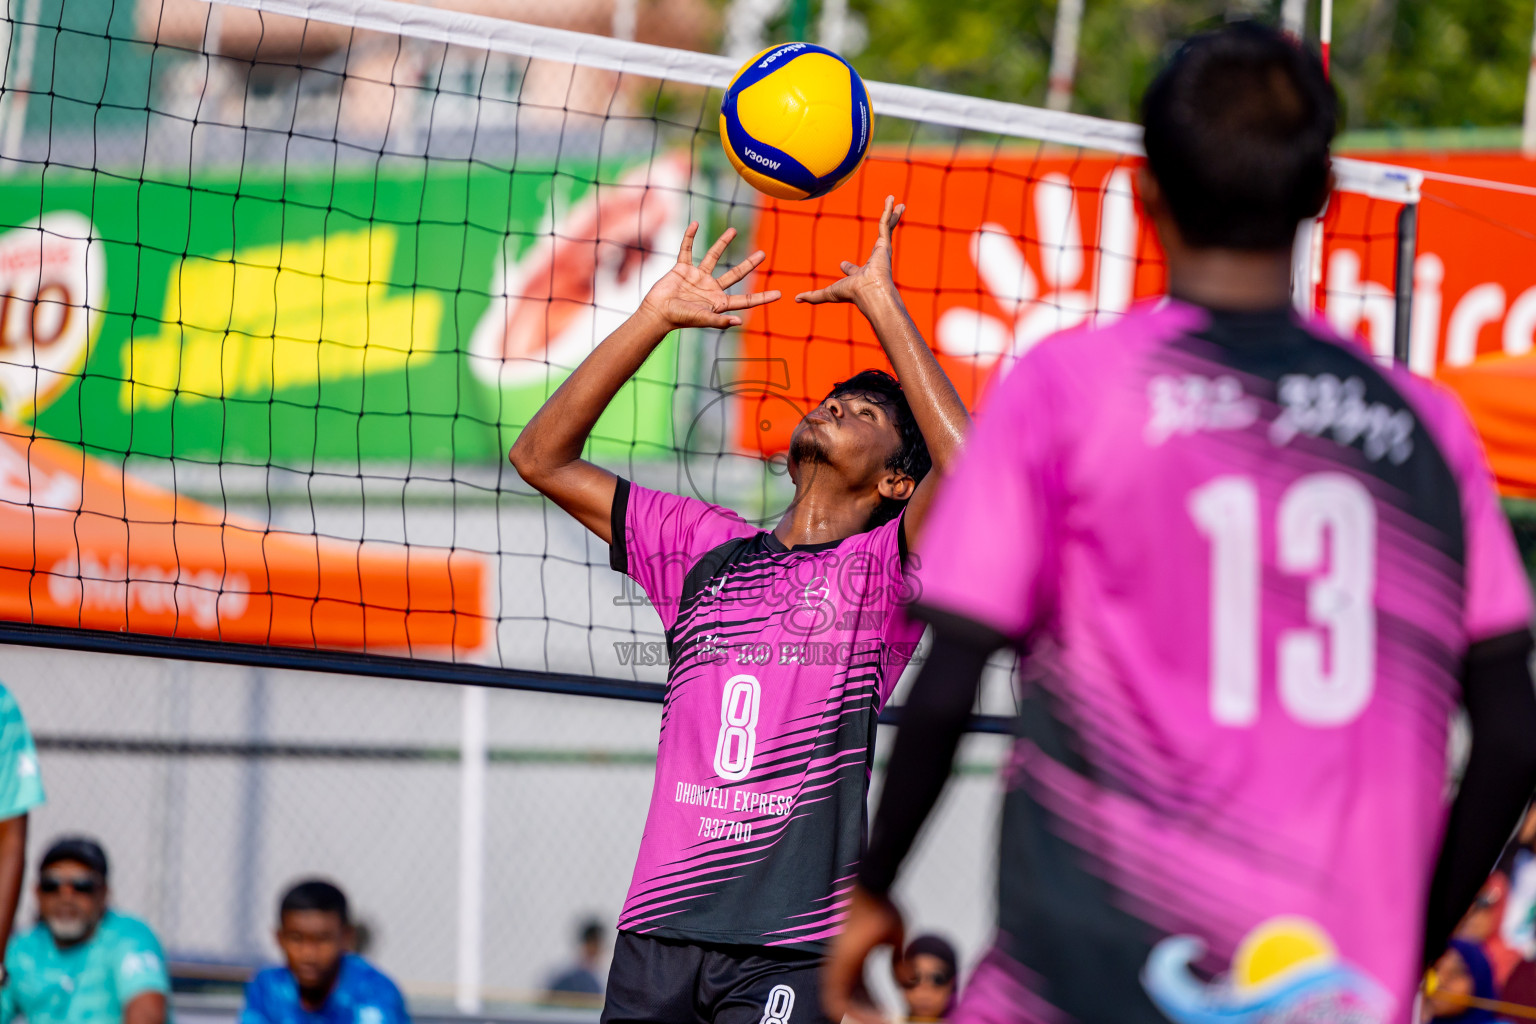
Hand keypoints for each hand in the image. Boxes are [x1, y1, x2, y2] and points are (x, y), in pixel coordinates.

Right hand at [638, 223, 779, 329]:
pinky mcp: (682, 268)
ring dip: (722, 243)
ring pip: (713, 256)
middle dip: (749, 264)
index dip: (762, 298)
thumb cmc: (679, 318)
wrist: (657, 312)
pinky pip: (687, 249)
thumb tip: (739, 321)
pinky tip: (695, 225)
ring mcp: (697, 277)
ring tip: (733, 231)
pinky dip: (689, 237)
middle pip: (735, 274)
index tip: (779, 294)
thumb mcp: (701, 319)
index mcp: (719, 302)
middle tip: (763, 254)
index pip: (745, 299)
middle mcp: (711, 288)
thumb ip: (719, 320)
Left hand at [795, 195, 904, 308]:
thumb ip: (813, 297)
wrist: (869, 293)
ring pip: (887, 229)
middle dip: (884, 232)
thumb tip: (796, 300)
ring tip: (898, 205)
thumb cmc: (851, 294)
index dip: (848, 268)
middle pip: (879, 243)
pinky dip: (889, 211)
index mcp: (861, 275)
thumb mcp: (827, 294)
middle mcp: (874, 262)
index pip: (854, 270)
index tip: (842, 265)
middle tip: (886, 222)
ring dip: (892, 216)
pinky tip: (892, 199)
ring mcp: (881, 252)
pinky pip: (886, 223)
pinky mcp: (885, 244)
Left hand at [822, 886, 905, 1023]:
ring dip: (861, 1019)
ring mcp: (836, 966)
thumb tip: (905, 981)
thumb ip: (898, 962)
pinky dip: (855, 1013)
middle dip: (867, 1018)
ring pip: (840, 1007)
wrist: (872, 888)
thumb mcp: (895, 939)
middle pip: (850, 1005)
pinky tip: (877, 1018)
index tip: (889, 1018)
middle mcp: (842, 967)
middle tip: (886, 1023)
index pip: (860, 996)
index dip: (872, 1010)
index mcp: (854, 962)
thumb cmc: (882, 907)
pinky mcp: (835, 965)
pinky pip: (837, 1000)